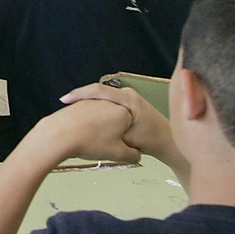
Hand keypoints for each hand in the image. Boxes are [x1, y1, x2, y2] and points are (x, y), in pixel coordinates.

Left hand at [26, 96, 140, 164]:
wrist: (57, 137)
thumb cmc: (87, 142)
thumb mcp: (118, 155)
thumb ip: (133, 156)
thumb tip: (134, 156)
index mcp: (122, 111)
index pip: (130, 125)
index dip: (124, 138)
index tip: (118, 145)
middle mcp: (106, 103)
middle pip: (114, 120)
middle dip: (111, 132)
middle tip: (103, 145)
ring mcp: (90, 102)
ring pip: (99, 119)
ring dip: (97, 129)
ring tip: (88, 142)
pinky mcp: (76, 105)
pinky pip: (84, 118)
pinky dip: (83, 126)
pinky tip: (79, 136)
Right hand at [60, 82, 174, 163]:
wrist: (168, 143)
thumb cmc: (152, 140)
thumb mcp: (126, 138)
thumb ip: (108, 131)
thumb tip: (89, 130)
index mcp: (128, 98)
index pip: (99, 90)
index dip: (80, 94)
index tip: (66, 100)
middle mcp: (128, 94)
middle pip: (98, 91)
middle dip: (81, 97)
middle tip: (65, 104)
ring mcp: (128, 99)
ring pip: (102, 98)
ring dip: (87, 103)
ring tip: (72, 112)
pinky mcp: (128, 105)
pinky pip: (107, 103)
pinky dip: (95, 109)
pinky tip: (87, 118)